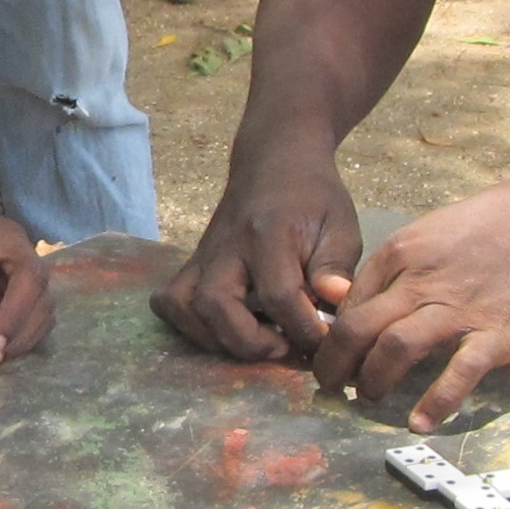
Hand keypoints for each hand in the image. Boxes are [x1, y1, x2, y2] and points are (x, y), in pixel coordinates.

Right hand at [154, 150, 358, 359]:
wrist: (276, 160)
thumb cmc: (314, 197)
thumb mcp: (340, 226)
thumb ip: (336, 268)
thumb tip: (334, 304)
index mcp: (269, 232)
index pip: (278, 294)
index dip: (302, 329)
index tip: (323, 341)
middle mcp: (228, 244)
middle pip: (216, 304)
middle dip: (250, 342)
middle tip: (284, 349)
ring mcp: (203, 254)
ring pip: (184, 306)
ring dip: (216, 339)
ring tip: (254, 343)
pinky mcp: (192, 262)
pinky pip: (170, 301)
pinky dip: (188, 326)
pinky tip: (223, 331)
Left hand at [309, 172, 509, 430]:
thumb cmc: (489, 229)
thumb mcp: (429, 232)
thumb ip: (394, 267)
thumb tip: (357, 303)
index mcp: (401, 254)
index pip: (349, 303)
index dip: (333, 336)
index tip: (333, 356)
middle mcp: (421, 281)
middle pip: (358, 328)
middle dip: (336, 365)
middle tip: (332, 387)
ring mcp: (458, 309)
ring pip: (395, 347)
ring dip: (374, 381)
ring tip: (369, 399)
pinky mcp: (495, 334)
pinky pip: (459, 372)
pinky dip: (437, 401)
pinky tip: (420, 423)